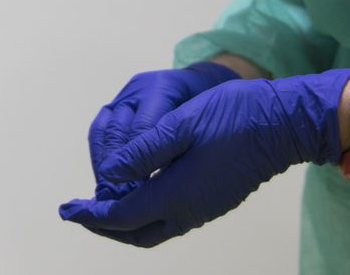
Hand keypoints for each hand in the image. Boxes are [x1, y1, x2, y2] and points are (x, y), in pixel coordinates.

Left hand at [60, 69, 349, 246]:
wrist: (283, 123)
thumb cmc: (233, 116)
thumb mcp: (180, 125)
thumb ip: (143, 151)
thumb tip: (109, 173)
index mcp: (176, 194)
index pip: (121, 214)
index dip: (90, 212)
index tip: (66, 209)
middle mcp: (189, 210)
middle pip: (135, 232)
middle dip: (103, 225)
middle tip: (78, 212)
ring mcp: (204, 209)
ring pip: (154, 229)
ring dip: (124, 222)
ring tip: (102, 205)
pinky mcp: (214, 201)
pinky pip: (170, 220)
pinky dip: (146, 214)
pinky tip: (139, 194)